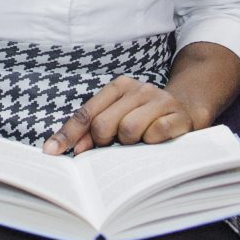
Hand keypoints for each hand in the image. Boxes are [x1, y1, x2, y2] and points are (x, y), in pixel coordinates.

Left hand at [45, 77, 206, 153]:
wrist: (188, 107)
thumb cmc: (145, 117)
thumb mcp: (119, 115)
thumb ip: (95, 128)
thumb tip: (76, 150)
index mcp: (119, 87)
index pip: (86, 113)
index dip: (68, 134)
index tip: (52, 152)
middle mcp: (138, 89)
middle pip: (104, 124)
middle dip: (103, 142)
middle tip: (113, 145)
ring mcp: (160, 101)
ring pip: (129, 129)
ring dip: (129, 143)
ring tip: (137, 141)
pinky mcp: (178, 116)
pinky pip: (155, 134)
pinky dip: (151, 142)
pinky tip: (155, 141)